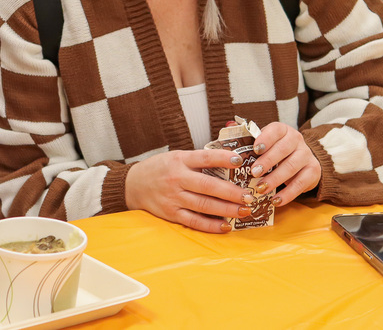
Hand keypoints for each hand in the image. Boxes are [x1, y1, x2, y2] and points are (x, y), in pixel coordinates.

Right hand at [124, 148, 252, 233]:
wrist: (133, 184)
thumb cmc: (161, 168)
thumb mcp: (177, 157)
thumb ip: (199, 161)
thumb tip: (230, 162)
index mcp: (180, 160)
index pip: (205, 158)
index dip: (223, 158)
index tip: (240, 160)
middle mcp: (176, 178)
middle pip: (208, 186)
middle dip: (232, 192)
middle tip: (249, 196)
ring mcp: (173, 197)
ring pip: (204, 206)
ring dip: (227, 209)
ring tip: (244, 210)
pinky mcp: (171, 213)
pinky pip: (194, 221)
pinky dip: (211, 225)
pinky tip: (226, 226)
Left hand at [247, 122, 320, 206]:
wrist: (301, 161)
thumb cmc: (275, 151)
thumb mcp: (265, 142)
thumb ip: (247, 136)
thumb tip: (229, 125)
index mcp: (283, 130)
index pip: (276, 130)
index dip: (266, 138)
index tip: (255, 149)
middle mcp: (297, 140)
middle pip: (283, 149)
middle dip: (267, 161)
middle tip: (253, 172)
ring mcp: (306, 155)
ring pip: (291, 167)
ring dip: (275, 179)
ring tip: (260, 189)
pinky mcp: (313, 171)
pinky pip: (301, 184)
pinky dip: (287, 194)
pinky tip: (275, 201)